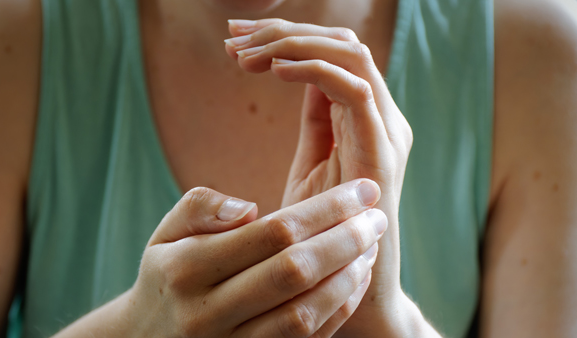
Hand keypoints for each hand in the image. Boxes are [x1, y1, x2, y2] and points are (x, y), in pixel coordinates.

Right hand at [126, 180, 386, 336]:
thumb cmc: (166, 277)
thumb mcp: (166, 234)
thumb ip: (201, 207)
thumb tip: (250, 207)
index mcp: (188, 269)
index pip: (273, 232)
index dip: (326, 208)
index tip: (362, 190)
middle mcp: (209, 312)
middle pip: (295, 272)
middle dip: (346, 239)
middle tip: (377, 216)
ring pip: (305, 313)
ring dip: (348, 276)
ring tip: (370, 246)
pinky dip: (338, 309)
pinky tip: (355, 279)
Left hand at [225, 19, 412, 335]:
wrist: (352, 287)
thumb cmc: (326, 229)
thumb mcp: (314, 163)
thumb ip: (317, 119)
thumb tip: (294, 73)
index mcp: (366, 116)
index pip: (334, 52)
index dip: (286, 37)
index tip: (236, 41)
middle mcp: (383, 116)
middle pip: (342, 42)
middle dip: (284, 31)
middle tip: (233, 38)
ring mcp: (387, 130)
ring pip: (349, 54)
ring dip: (292, 44)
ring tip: (243, 54)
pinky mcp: (382, 150)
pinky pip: (352, 88)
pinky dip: (312, 70)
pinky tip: (272, 71)